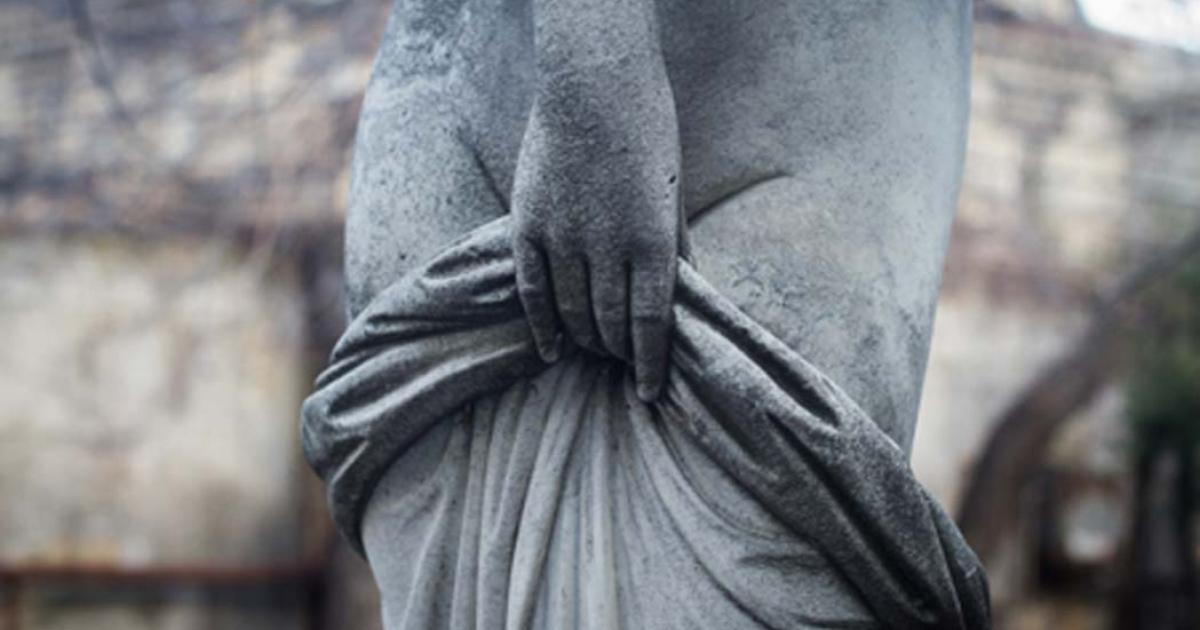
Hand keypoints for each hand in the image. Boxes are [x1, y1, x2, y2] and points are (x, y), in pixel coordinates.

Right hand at [511, 76, 681, 400]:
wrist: (593, 84)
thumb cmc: (647, 135)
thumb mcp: (674, 193)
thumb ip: (677, 250)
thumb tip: (688, 299)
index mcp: (652, 239)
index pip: (651, 322)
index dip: (651, 363)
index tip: (650, 393)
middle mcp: (607, 245)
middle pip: (610, 322)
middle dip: (620, 353)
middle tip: (624, 367)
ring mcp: (562, 235)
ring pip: (572, 311)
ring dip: (587, 339)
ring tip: (596, 353)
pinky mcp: (528, 224)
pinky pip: (532, 289)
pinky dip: (542, 325)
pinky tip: (552, 349)